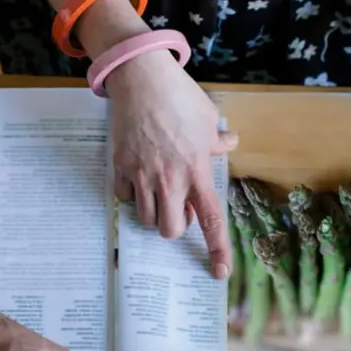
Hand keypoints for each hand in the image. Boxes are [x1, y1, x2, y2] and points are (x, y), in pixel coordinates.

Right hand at [106, 48, 238, 279]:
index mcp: (197, 171)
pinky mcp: (120, 167)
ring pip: (145, 218)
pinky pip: (125, 198)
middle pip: (169, 229)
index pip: (211, 220)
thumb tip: (230, 142)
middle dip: (175, 226)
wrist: (141, 78)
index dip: (217, 249)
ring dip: (155, 213)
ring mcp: (142, 175)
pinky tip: (139, 178)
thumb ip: (219, 140)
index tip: (220, 272)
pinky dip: (133, 196)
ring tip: (160, 192)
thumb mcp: (208, 118)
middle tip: (180, 207)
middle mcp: (169, 179)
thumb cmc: (179, 97)